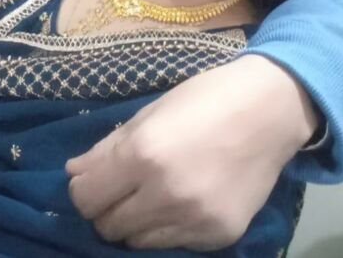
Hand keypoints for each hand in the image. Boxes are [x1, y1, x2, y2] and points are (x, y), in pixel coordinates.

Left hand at [66, 55, 316, 250]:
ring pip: (136, 242)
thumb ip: (108, 147)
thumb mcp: (150, 113)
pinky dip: (167, 228)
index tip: (94, 179)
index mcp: (143, 154)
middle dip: (106, 208)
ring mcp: (194, 220)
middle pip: (107, 226)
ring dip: (135, 222)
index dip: (83, 189)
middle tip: (123, 188)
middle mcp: (165, 194)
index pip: (85, 198)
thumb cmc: (204, 99)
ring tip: (154, 195)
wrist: (269, 111)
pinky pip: (173, 244)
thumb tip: (73, 173)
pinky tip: (183, 200)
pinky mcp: (219, 236)